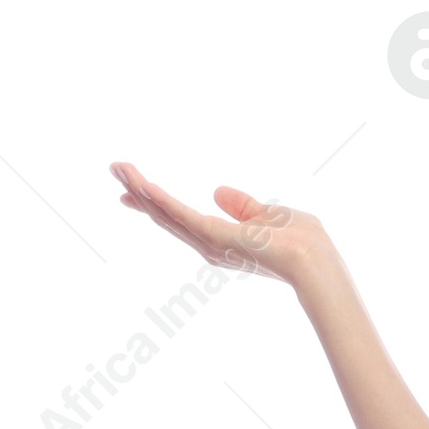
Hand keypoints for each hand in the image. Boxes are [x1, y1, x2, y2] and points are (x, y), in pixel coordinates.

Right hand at [108, 161, 330, 285]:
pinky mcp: (214, 238)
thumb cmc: (300, 242)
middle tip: (115, 169)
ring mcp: (210, 244)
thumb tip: (218, 192)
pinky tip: (143, 185)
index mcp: (220, 240)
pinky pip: (181, 216)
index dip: (154, 202)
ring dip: (141, 190)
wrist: (314, 260)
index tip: (133, 186)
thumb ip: (241, 206)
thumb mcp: (266, 214)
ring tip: (118, 168)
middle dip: (139, 192)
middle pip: (165, 216)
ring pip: (167, 214)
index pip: (179, 219)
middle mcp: (208, 246)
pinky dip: (161, 201)